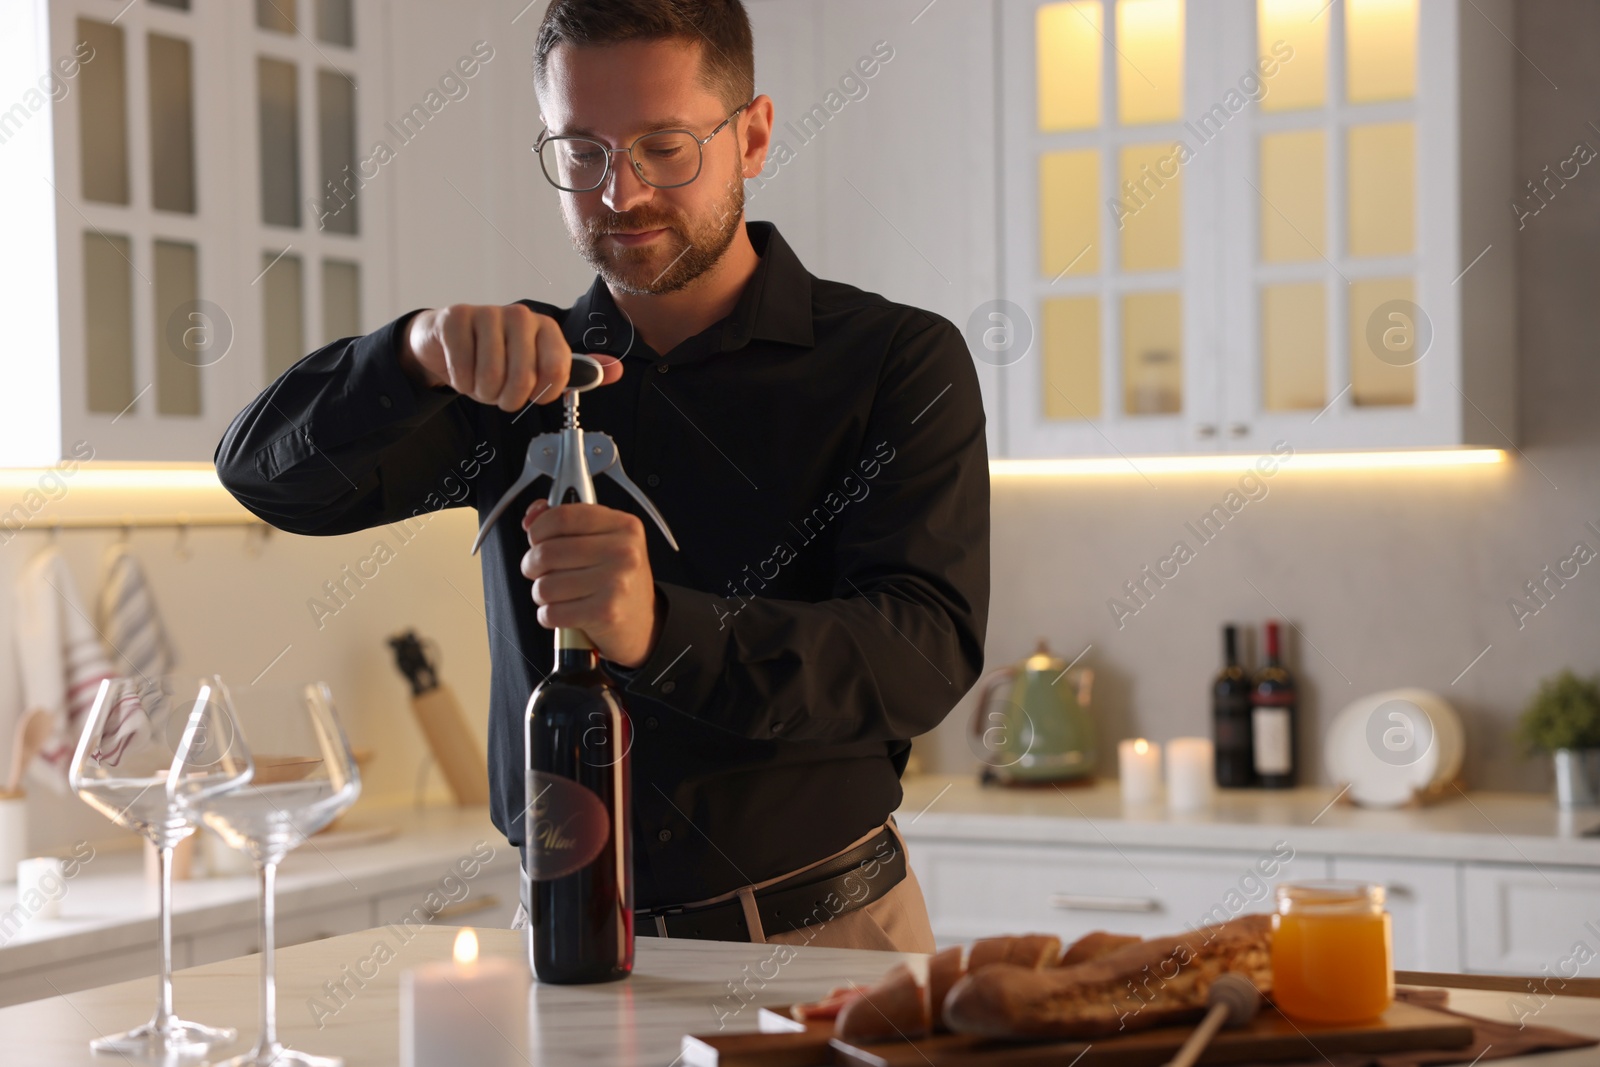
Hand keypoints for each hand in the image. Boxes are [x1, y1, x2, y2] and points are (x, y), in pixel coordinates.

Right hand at [400, 303, 621, 409]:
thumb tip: (616, 371)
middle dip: (509, 399)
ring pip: (491, 375)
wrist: (448, 342)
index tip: (534, 395)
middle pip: (523, 378)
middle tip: (501, 394)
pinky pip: (462, 368)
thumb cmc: (497, 358)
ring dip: (483, 392)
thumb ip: (577, 372)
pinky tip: (462, 372)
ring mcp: (486, 313)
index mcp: (546, 328)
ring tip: (482, 384)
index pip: (557, 369)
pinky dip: (461, 382)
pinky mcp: (456, 319)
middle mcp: (520, 316)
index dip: (543, 394)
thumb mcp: (540, 367)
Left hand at [520, 499, 660, 667]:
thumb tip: (532, 518)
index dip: (538, 528)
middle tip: (540, 571)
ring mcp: (617, 584)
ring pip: (545, 586)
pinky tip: (563, 610)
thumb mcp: (602, 538)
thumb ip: (566, 520)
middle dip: (532, 564)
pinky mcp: (606, 613)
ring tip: (557, 593)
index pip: (562, 517)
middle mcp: (624, 552)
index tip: (535, 538)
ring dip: (541, 593)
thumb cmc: (615, 577)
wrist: (641, 621)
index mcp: (623, 526)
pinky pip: (552, 613)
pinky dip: (548, 615)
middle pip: (548, 552)